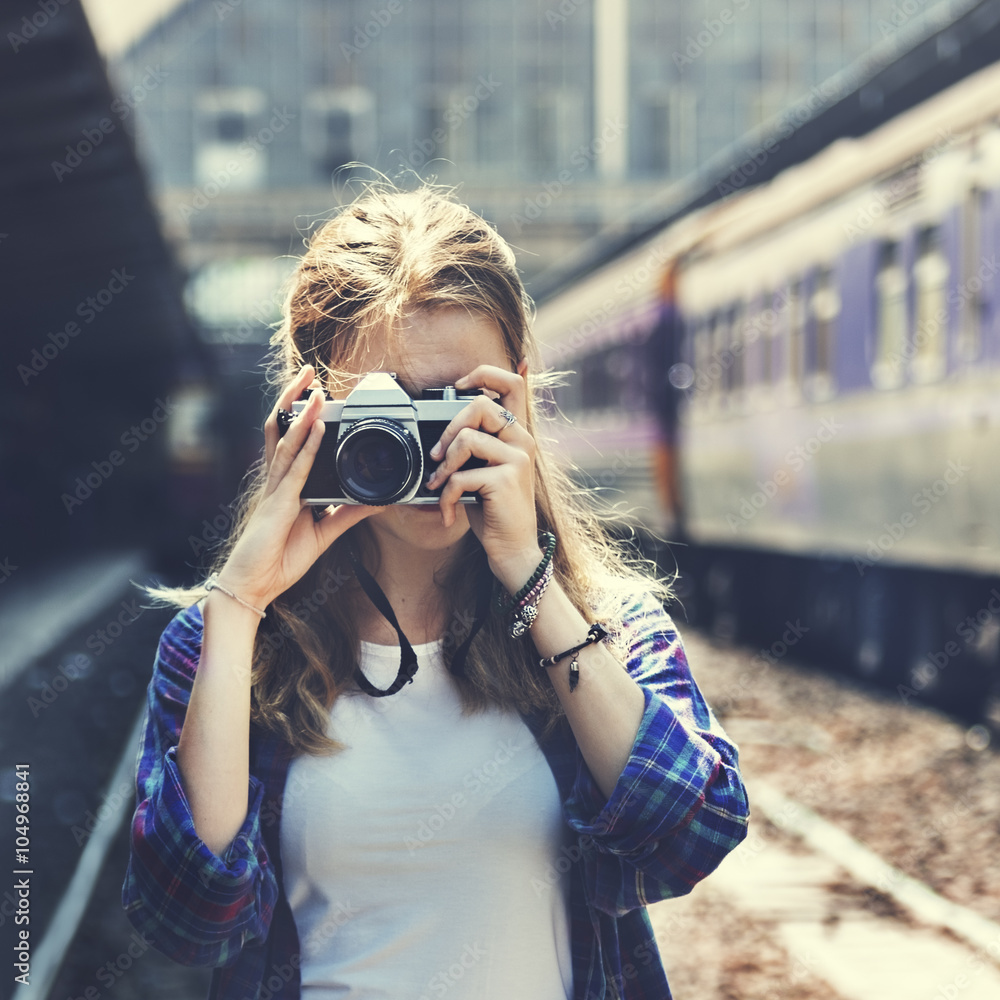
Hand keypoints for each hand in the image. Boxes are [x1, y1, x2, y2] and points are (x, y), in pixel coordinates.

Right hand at [217, 365, 377, 608]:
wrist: (253, 587)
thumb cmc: (278, 560)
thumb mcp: (324, 533)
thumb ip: (347, 515)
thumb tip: (375, 502)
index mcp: (285, 486)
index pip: (291, 441)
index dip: (300, 416)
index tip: (317, 396)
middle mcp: (277, 482)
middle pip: (281, 430)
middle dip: (293, 399)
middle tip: (309, 373)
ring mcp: (275, 490)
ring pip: (286, 441)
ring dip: (301, 412)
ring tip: (315, 388)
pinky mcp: (278, 503)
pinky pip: (294, 467)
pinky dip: (307, 444)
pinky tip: (316, 425)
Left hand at [425, 363, 541, 590]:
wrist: (513, 549)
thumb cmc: (494, 509)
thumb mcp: (484, 470)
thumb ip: (475, 445)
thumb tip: (447, 429)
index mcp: (518, 433)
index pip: (513, 383)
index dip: (484, 374)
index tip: (459, 386)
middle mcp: (523, 440)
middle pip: (481, 404)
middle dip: (449, 428)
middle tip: (438, 455)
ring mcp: (517, 459)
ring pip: (467, 439)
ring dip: (444, 466)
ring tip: (440, 486)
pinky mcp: (506, 480)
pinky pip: (461, 476)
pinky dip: (447, 496)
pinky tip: (450, 511)